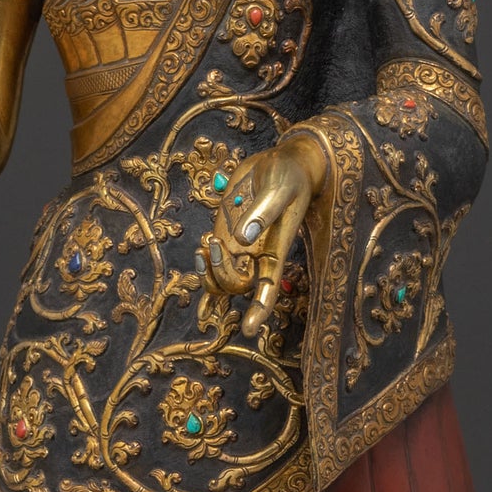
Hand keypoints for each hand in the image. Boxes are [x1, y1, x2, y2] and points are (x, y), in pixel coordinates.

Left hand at [204, 129, 327, 340]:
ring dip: (207, 274)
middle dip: (220, 274)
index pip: (268, 288)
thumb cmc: (289, 176)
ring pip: (219, 280)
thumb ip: (263, 212)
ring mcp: (239, 245)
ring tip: (204, 249)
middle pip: (235, 286)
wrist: (283, 162)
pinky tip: (202, 248)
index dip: (259, 310)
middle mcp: (256, 254)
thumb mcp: (280, 189)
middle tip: (215, 244)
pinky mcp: (225, 231)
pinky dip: (202, 262)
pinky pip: (210, 260)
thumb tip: (241, 238)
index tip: (249, 329)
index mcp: (275, 250)